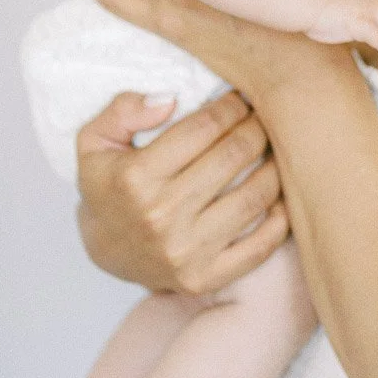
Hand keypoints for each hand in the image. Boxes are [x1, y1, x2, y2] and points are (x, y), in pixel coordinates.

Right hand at [76, 88, 288, 293]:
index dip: (230, 106)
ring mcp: (185, 252)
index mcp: (135, 179)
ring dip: (274, 167)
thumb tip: (169, 100)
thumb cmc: (109, 186)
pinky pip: (260, 247)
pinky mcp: (205, 278)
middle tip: (263, 118)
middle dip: (256, 128)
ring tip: (275, 151)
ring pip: (253, 197)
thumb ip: (122, 111)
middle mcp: (161, 216)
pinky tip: (282, 197)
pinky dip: (281, 220)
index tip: (241, 98)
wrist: (107, 252)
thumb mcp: (95, 142)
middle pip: (232, 157)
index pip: (202, 129)